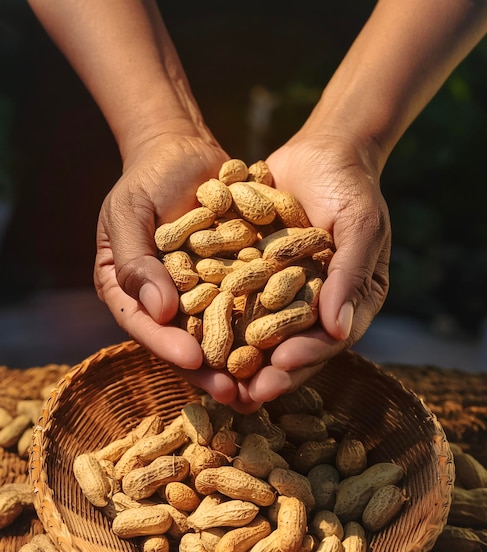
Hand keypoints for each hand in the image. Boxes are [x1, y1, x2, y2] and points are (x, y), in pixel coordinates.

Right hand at [94, 128, 247, 406]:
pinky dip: (266, 321)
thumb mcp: (128, 215)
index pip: (146, 327)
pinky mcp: (234, 279)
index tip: (193, 360)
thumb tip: (159, 312)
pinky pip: (250, 303)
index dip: (168, 346)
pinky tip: (288, 339)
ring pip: (222, 333)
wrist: (182, 152)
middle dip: (211, 369)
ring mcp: (202, 293)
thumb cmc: (145, 181)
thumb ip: (137, 263)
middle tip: (234, 393)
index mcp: (133, 293)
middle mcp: (167, 302)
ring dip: (242, 359)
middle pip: (187, 342)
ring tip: (265, 381)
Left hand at [238, 133, 390, 404]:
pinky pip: (236, 301)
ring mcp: (282, 293)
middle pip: (290, 347)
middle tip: (240, 394)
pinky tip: (193, 330)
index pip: (327, 340)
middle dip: (266, 372)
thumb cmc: (351, 188)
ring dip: (237, 356)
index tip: (279, 368)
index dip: (305, 356)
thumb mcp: (360, 226)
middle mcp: (313, 306)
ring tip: (212, 377)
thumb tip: (339, 330)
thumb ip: (350, 275)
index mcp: (347, 303)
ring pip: (259, 332)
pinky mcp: (254, 275)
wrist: (322, 152)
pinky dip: (218, 317)